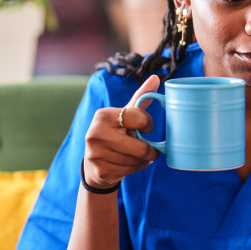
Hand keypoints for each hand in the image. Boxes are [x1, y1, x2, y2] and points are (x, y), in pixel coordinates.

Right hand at [82, 75, 161, 189]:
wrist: (94, 164)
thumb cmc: (115, 134)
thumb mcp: (125, 115)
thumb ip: (140, 98)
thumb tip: (156, 78)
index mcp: (103, 115)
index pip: (139, 118)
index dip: (148, 124)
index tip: (146, 128)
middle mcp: (95, 133)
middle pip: (140, 147)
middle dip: (150, 150)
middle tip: (151, 150)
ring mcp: (95, 154)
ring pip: (136, 161)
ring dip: (143, 161)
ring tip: (137, 156)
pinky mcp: (100, 171)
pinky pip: (130, 172)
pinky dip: (135, 169)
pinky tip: (130, 164)